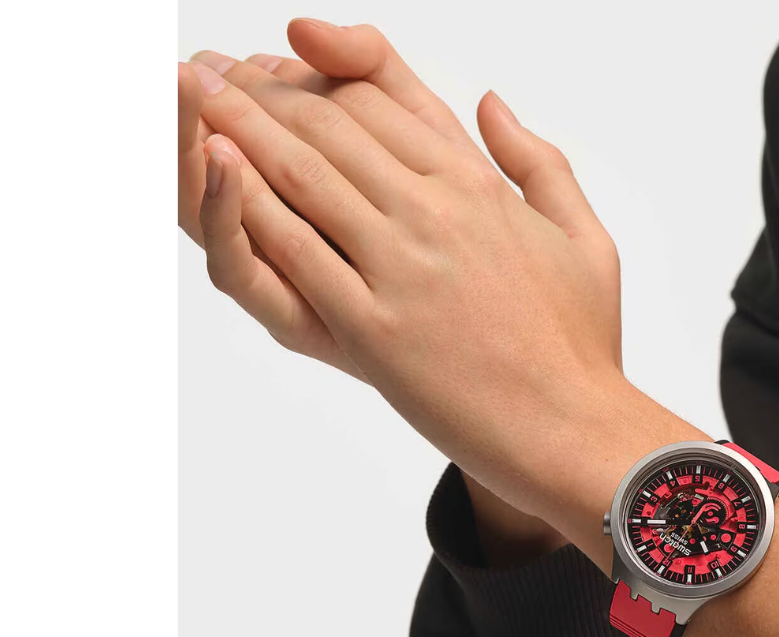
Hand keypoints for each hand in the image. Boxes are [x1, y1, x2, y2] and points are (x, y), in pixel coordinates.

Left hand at [182, 20, 683, 553]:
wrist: (575, 428)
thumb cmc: (582, 345)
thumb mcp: (583, 236)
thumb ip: (536, 162)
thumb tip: (491, 105)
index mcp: (479, 187)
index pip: (382, 105)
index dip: (319, 77)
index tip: (278, 65)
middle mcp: (438, 213)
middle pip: (332, 128)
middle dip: (262, 91)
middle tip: (212, 68)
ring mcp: (404, 268)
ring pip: (304, 175)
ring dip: (240, 128)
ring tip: (194, 96)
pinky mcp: (376, 328)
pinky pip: (298, 253)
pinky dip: (250, 207)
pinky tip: (214, 170)